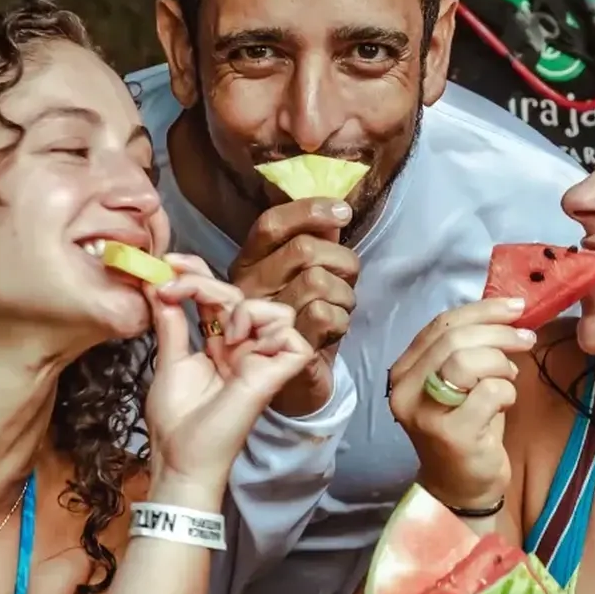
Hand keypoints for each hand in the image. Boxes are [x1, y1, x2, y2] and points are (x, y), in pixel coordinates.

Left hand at [143, 259, 315, 491]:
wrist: (181, 458)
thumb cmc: (176, 421)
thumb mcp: (169, 361)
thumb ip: (171, 323)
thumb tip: (157, 286)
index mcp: (218, 345)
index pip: (217, 296)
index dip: (198, 273)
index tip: (169, 263)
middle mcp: (242, 349)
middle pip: (239, 295)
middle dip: (204, 283)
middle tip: (172, 288)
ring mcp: (261, 362)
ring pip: (276, 311)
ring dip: (245, 310)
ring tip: (220, 335)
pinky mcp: (275, 376)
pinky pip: (294, 338)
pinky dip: (271, 332)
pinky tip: (241, 345)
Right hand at [228, 198, 358, 414]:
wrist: (296, 383)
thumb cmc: (302, 322)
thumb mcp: (306, 278)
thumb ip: (316, 243)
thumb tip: (335, 212)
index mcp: (249, 265)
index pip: (271, 224)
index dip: (309, 210)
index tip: (343, 212)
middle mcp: (248, 288)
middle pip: (305, 250)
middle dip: (341, 261)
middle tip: (346, 279)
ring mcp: (262, 319)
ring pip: (319, 282)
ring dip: (344, 296)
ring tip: (338, 309)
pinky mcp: (281, 346)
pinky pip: (325, 315)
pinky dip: (341, 321)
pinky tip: (333, 331)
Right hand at [387, 297, 533, 511]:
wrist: (462, 486)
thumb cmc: (468, 428)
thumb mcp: (462, 383)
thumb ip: (470, 347)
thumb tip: (508, 310)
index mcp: (405, 370)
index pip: (440, 324)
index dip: (482, 310)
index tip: (516, 307)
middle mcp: (405, 390)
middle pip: (453, 339)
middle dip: (498, 332)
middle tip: (527, 339)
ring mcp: (424, 413)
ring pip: (465, 361)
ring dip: (500, 362)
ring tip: (511, 375)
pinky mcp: (450, 434)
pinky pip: (488, 392)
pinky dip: (507, 391)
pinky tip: (506, 402)